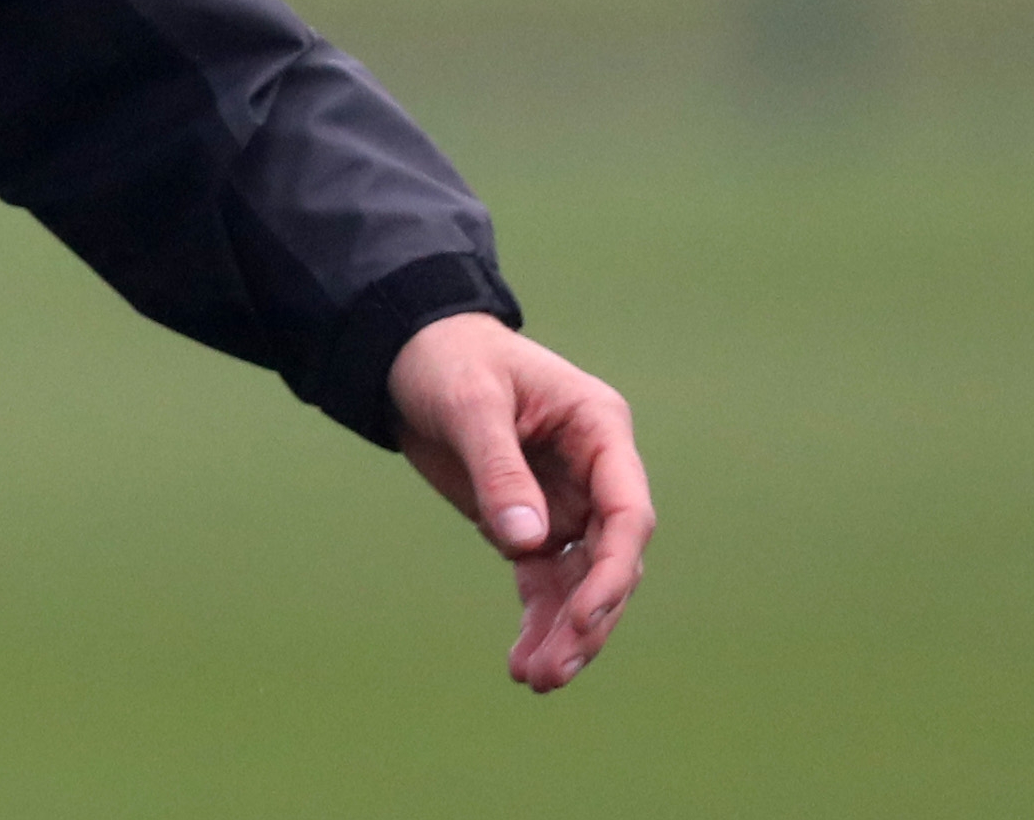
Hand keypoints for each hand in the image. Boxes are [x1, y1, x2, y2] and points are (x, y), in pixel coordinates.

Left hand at [389, 311, 652, 691]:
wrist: (407, 354)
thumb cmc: (449, 359)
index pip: (626, 511)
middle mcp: (593, 471)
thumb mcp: (470, 405)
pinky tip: (520, 663)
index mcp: (598, 428)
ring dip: (563, 633)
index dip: (611, 571)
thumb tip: (529, 543)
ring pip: (579, 583)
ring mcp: (566, 502)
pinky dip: (537, 622)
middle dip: (587, 618)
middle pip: (610, 559)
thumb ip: (500, 471)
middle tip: (553, 669)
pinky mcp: (530, 524)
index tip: (583, 618)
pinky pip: (544, 583)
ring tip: (533, 679)